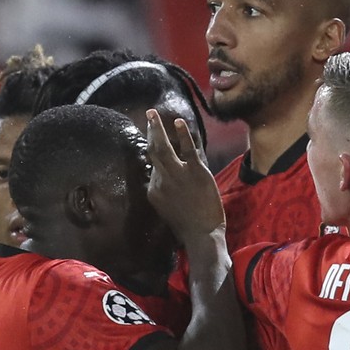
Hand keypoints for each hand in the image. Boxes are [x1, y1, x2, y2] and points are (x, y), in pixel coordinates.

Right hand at [145, 108, 224, 237]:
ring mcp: (177, 175)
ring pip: (163, 148)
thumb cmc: (188, 227)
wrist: (202, 235)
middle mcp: (161, 181)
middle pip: (152, 152)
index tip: (154, 139)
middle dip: (150, 132)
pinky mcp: (195, 172)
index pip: (152, 166)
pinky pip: (187, 149)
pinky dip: (183, 134)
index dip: (153, 152)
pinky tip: (178, 122)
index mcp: (154, 191)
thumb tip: (158, 179)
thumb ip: (163, 193)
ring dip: (156, 128)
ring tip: (153, 114)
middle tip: (148, 117)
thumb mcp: (167, 210)